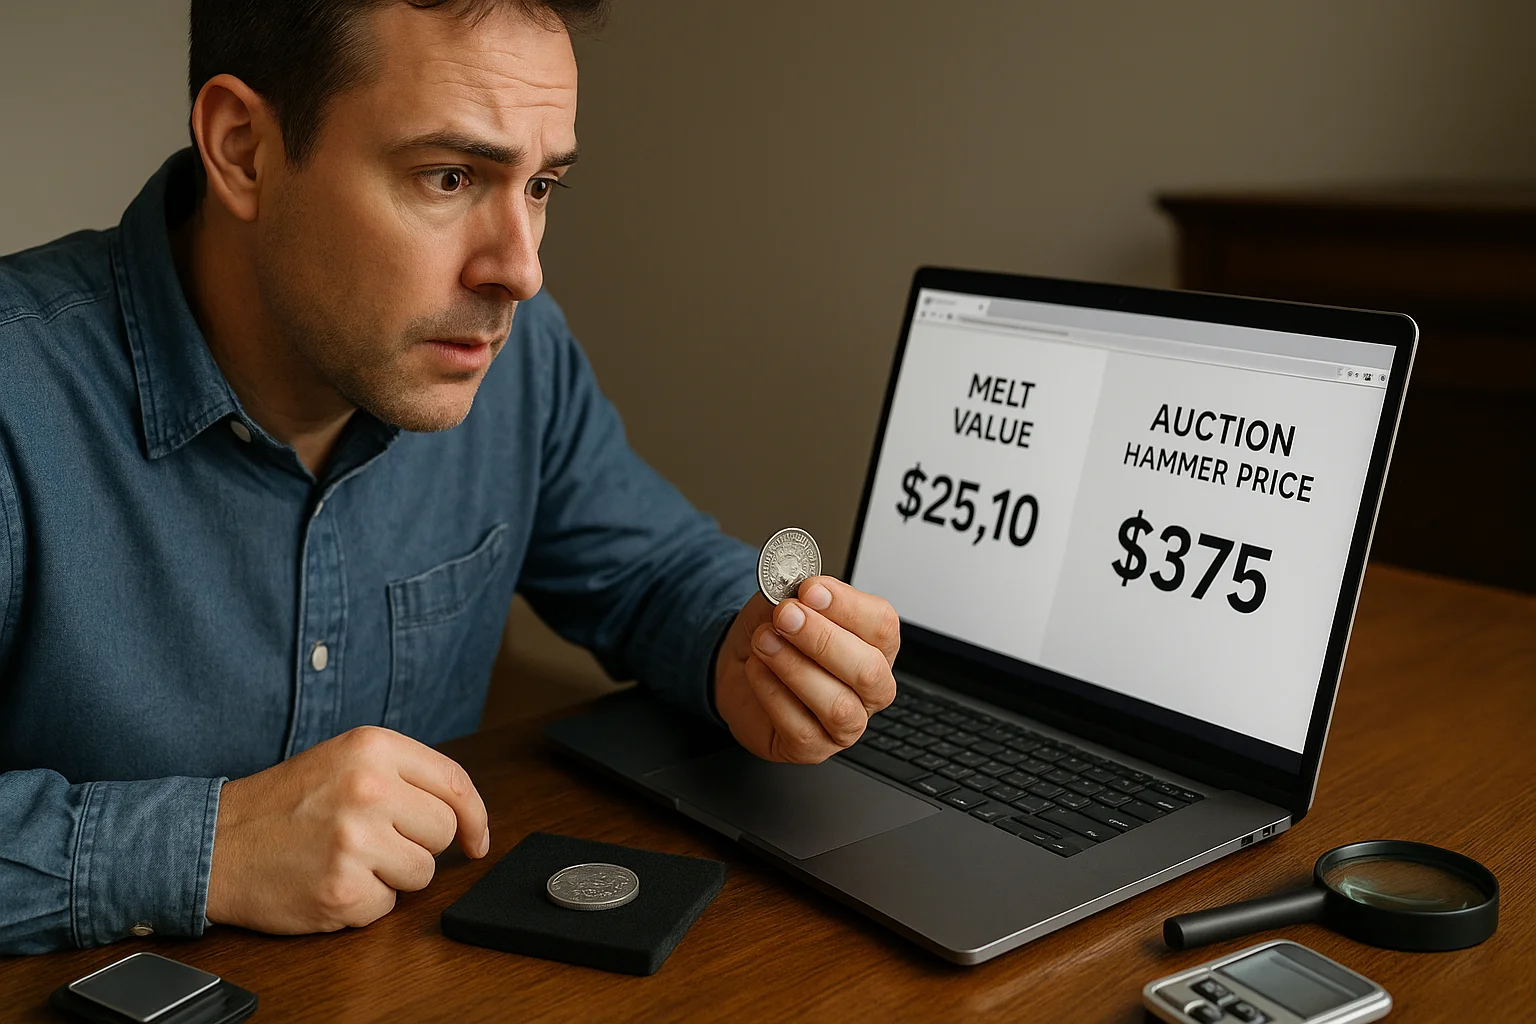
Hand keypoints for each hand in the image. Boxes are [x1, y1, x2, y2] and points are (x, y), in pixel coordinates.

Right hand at [205, 726, 488, 933]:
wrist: (215, 843)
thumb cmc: (284, 804)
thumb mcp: (344, 759)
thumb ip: (403, 775)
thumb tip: (465, 816)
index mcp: (373, 748)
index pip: (455, 783)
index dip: (474, 817)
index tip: (476, 840)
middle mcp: (369, 789)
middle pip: (443, 831)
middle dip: (418, 844)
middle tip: (373, 841)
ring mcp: (356, 841)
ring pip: (422, 873)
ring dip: (392, 875)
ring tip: (347, 858)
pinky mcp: (343, 889)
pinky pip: (387, 905)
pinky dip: (364, 901)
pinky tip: (331, 880)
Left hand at [714, 576, 899, 762]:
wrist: (739, 667)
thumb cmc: (774, 636)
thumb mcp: (784, 601)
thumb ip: (798, 595)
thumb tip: (805, 593)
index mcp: (875, 645)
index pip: (882, 626)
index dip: (848, 607)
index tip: (811, 590)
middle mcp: (869, 688)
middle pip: (868, 670)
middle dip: (822, 640)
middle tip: (786, 617)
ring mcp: (846, 723)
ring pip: (837, 705)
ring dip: (795, 667)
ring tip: (764, 641)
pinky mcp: (814, 748)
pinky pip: (802, 728)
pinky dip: (772, 693)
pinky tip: (757, 670)